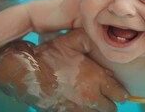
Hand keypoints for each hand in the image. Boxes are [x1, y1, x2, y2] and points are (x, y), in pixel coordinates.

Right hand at [0, 29, 126, 111]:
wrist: (24, 74)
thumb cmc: (49, 56)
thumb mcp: (71, 41)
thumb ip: (90, 39)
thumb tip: (104, 39)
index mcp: (95, 79)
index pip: (120, 94)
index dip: (120, 91)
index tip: (116, 88)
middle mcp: (90, 98)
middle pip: (111, 109)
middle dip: (110, 101)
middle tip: (105, 94)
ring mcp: (77, 109)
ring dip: (98, 109)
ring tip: (93, 100)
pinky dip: (84, 111)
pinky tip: (79, 104)